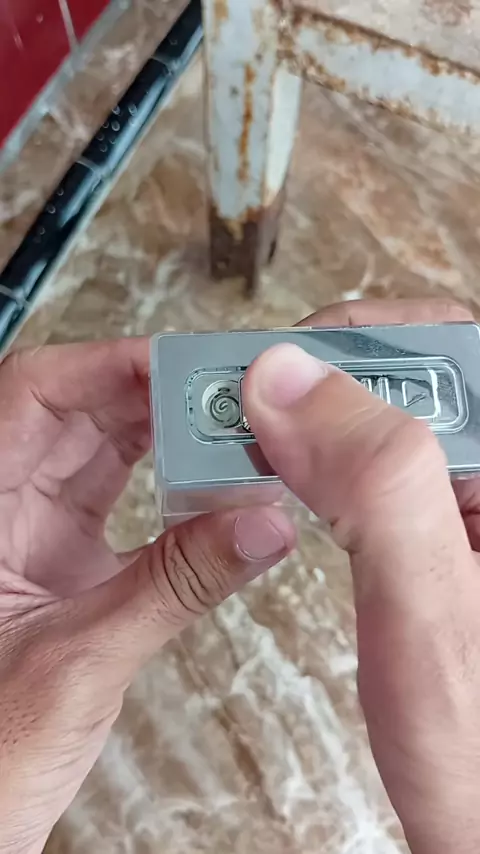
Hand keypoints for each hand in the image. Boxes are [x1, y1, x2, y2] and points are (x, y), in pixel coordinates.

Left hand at [0, 339, 294, 853]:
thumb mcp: (83, 660)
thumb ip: (177, 587)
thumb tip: (263, 527)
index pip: (33, 393)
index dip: (106, 364)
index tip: (180, 364)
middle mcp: (3, 504)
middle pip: (78, 412)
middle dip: (154, 392)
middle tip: (228, 390)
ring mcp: (31, 530)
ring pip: (103, 449)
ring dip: (166, 433)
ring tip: (231, 426)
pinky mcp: (62, 558)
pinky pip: (120, 497)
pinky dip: (168, 484)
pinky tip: (213, 481)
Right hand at [243, 298, 479, 853]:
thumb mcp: (427, 609)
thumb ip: (373, 483)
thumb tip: (288, 382)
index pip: (457, 345)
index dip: (366, 337)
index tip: (290, 364)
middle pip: (417, 376)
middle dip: (328, 379)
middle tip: (259, 405)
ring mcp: (475, 506)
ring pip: (390, 420)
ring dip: (319, 422)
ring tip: (263, 441)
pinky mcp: (447, 534)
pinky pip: (380, 469)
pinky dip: (325, 464)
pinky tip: (295, 482)